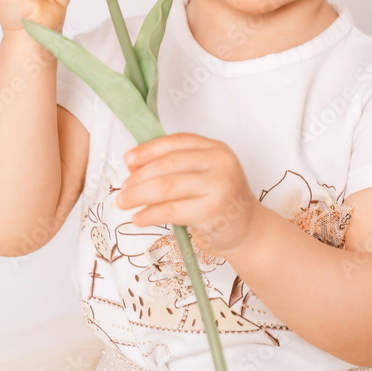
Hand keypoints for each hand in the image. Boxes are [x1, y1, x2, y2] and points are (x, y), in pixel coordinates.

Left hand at [117, 132, 261, 258]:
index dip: (149, 149)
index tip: (128, 160)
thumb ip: (176, 165)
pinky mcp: (211, 211)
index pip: (177, 141)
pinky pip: (171, 210)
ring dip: (139, 195)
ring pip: (167, 187)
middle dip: (140, 176)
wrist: (248, 229)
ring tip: (124, 202)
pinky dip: (150, 214)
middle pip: (169, 164)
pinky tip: (139, 218)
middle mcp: (219, 162)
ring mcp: (218, 186)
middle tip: (123, 188)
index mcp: (216, 148)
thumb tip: (134, 165)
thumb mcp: (204, 173)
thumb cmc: (219, 199)